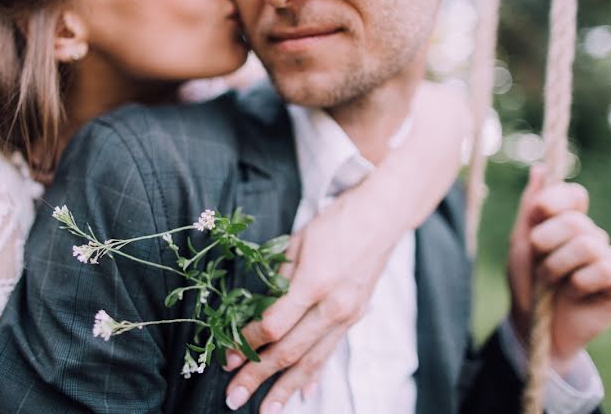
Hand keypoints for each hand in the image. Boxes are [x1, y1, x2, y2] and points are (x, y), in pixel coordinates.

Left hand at [224, 206, 388, 411]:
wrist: (382, 217)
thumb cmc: (337, 222)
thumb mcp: (298, 242)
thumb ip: (279, 277)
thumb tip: (261, 305)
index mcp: (315, 283)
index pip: (274, 324)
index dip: (248, 343)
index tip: (228, 356)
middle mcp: (334, 306)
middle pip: (290, 350)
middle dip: (259, 376)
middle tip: (234, 396)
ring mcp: (348, 316)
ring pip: (312, 360)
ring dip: (287, 388)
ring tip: (268, 411)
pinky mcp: (355, 318)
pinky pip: (330, 352)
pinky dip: (315, 374)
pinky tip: (303, 394)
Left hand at [508, 166, 610, 373]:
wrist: (535, 328)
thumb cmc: (527, 284)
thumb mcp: (520, 244)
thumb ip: (529, 207)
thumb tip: (539, 169)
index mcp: (568, 222)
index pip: (574, 194)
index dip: (557, 200)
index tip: (539, 212)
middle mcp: (593, 237)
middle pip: (577, 222)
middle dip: (547, 245)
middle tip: (539, 265)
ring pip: (590, 246)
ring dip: (559, 267)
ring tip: (553, 283)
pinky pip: (608, 270)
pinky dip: (583, 283)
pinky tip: (577, 293)